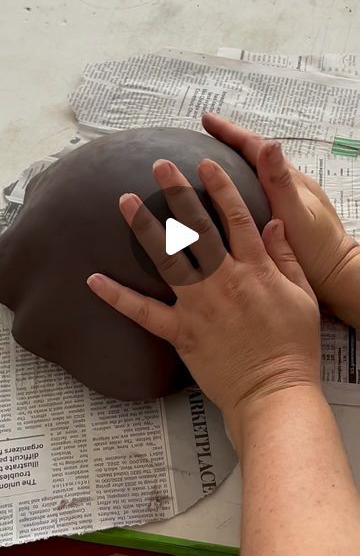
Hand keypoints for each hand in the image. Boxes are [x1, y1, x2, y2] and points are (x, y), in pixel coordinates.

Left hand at [87, 157, 319, 419]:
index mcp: (255, 269)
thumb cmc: (292, 346)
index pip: (236, 217)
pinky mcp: (180, 332)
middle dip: (177, 193)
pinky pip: (144, 312)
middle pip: (197, 228)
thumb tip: (273, 223)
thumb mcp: (302, 295)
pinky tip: (94, 280)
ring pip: (167, 259)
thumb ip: (285, 257)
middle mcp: (223, 280)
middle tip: (159, 167)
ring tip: (125, 201)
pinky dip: (117, 297)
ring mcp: (198, 306)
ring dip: (145, 227)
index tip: (205, 164)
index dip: (220, 188)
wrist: (274, 392)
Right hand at [203, 113, 359, 323]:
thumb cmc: (318, 250)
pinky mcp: (287, 216)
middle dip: (229, 140)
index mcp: (289, 181)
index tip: (206, 119)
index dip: (229, 132)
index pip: (255, 147)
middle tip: (205, 131)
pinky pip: (259, 191)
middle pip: (256, 155)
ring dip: (235, 161)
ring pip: (258, 173)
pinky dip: (242, 184)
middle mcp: (290, 185)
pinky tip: (231, 195)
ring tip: (211, 158)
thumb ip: (280, 182)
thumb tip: (270, 144)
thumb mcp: (296, 215)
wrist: (337, 276)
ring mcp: (290, 200)